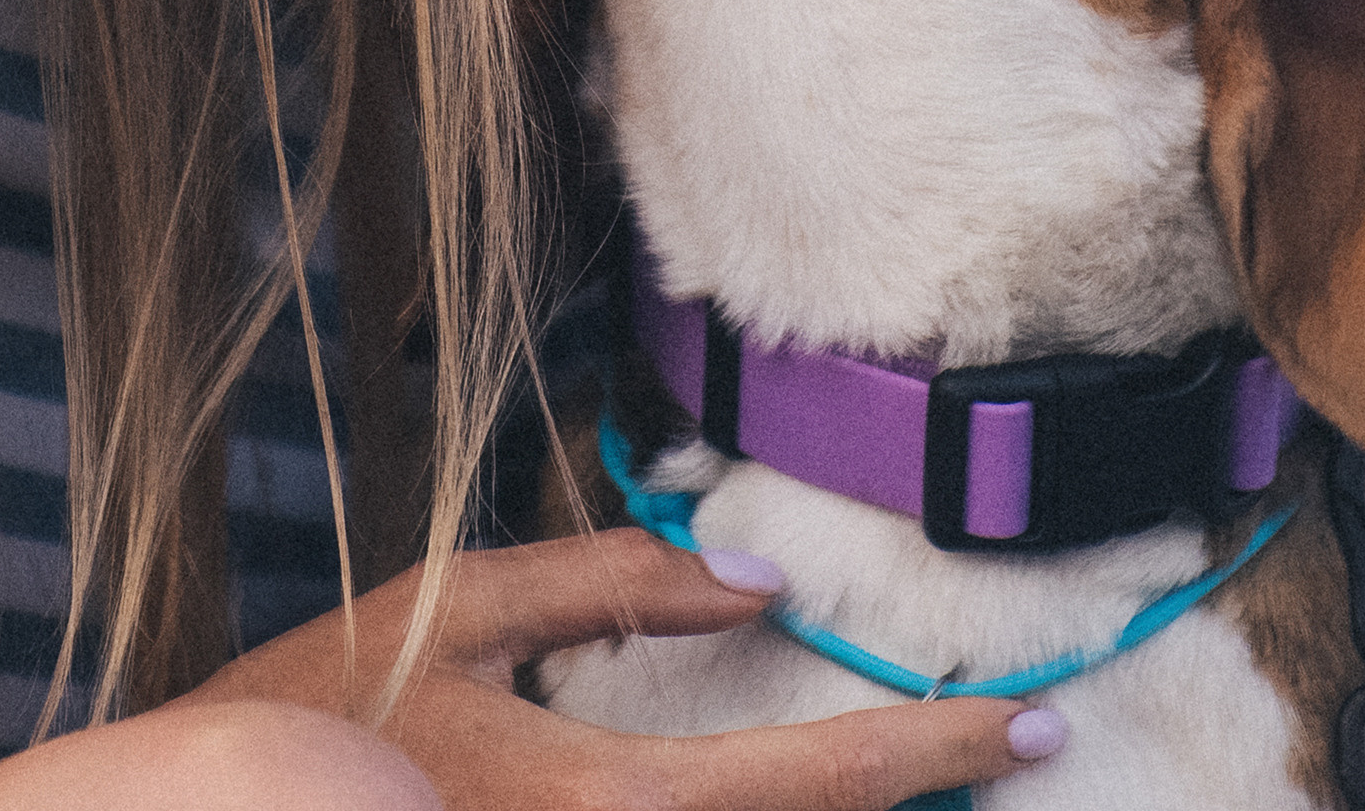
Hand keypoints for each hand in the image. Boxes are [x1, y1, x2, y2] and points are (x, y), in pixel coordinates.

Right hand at [197, 528, 1067, 807]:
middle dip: (930, 803)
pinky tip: (795, 793)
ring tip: (931, 762)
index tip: (1042, 717)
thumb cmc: (321, 719)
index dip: (945, 752)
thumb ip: (614, 591)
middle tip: (1022, 739)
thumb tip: (753, 577)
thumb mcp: (460, 614)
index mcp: (602, 808)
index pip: (821, 784)